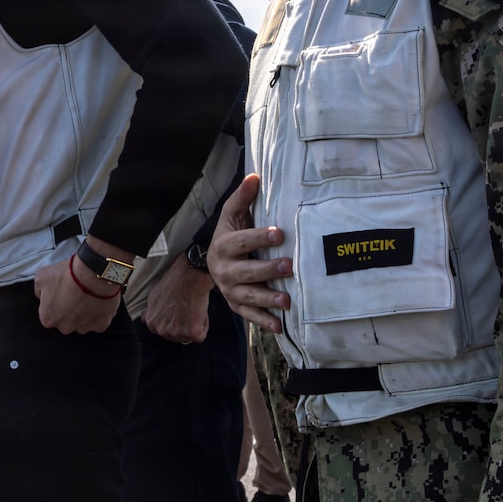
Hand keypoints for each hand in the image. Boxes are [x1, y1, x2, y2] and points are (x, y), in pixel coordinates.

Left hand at [32, 236, 126, 333]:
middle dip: (69, 310)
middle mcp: (65, 327)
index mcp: (49, 318)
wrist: (92, 273)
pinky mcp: (100, 326)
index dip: (55, 303)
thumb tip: (42, 294)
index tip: (61, 294)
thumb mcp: (42, 276)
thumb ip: (39, 290)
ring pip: (82, 323)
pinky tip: (98, 301)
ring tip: (87, 296)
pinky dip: (98, 314)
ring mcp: (83, 328)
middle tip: (74, 294)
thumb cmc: (68, 275)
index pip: (49, 315)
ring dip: (84, 313)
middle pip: (65, 321)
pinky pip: (98, 322)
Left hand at [143, 256, 214, 343]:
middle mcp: (161, 330)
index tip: (177, 311)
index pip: (164, 331)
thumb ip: (151, 312)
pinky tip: (199, 310)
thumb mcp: (153, 298)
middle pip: (177, 336)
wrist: (189, 276)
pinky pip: (201, 335)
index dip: (174, 320)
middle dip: (183, 324)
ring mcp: (175, 333)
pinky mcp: (191, 333)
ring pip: (189, 336)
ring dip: (193, 324)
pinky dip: (203, 324)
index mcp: (151, 323)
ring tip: (191, 308)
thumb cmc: (174, 283)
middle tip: (186, 308)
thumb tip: (146, 319)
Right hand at [207, 174, 291, 333]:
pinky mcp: (236, 305)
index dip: (259, 237)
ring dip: (267, 300)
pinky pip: (249, 316)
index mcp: (223, 246)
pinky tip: (279, 326)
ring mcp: (230, 290)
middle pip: (246, 271)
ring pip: (248, 296)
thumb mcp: (231, 216)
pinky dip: (263, 322)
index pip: (241, 241)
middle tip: (289, 266)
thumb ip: (242, 198)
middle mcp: (223, 270)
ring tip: (287, 300)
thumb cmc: (230, 235)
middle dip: (267, 270)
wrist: (213, 262)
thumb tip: (255, 175)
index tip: (280, 233)